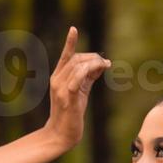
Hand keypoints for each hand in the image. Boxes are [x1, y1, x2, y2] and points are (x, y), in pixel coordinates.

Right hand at [43, 26, 110, 150]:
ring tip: (105, 66)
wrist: (61, 134)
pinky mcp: (68, 98)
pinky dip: (89, 71)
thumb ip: (88, 78)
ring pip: (78, 66)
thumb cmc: (71, 114)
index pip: (65, 56)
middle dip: (93, 58)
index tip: (73, 29)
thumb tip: (100, 65)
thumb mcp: (80, 92)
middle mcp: (57, 80)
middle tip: (105, 63)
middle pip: (76, 59)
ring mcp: (60, 88)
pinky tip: (100, 68)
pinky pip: (77, 79)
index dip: (69, 43)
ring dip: (95, 63)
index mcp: (58, 77)